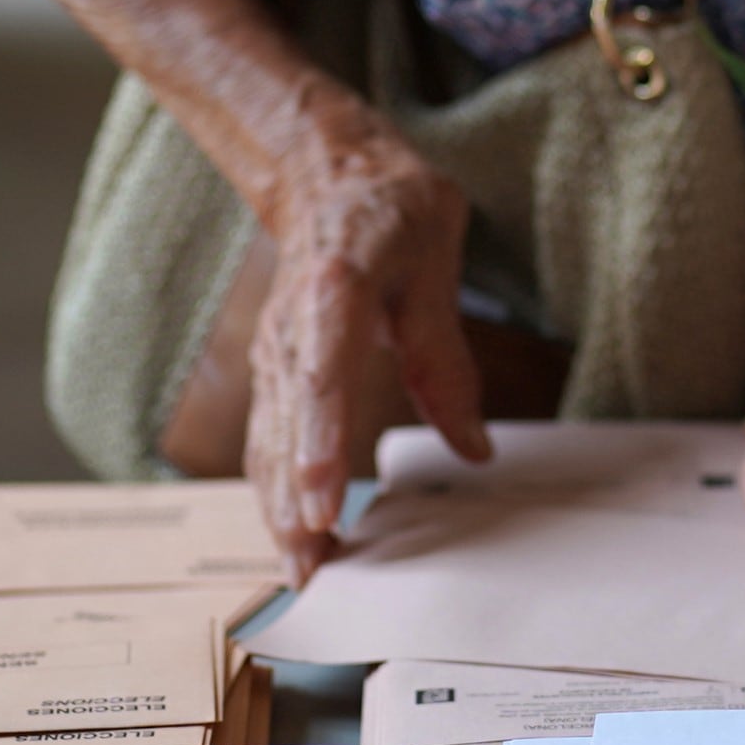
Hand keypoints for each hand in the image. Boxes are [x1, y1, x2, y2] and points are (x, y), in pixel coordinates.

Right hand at [245, 115, 485, 582]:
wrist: (328, 174)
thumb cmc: (390, 211)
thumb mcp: (435, 261)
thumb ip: (445, 357)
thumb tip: (474, 448)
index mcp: (334, 288)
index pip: (323, 375)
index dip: (320, 442)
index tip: (322, 500)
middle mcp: (291, 327)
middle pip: (287, 425)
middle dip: (292, 502)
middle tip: (310, 569)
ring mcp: (275, 351)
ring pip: (270, 439)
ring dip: (278, 507)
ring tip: (300, 570)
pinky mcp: (275, 369)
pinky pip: (270, 435)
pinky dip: (275, 488)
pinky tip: (291, 533)